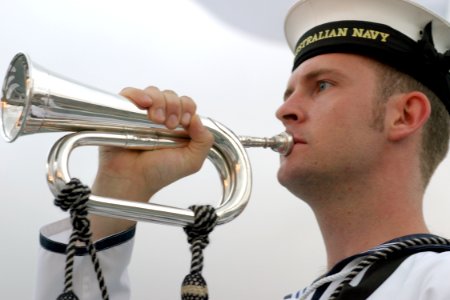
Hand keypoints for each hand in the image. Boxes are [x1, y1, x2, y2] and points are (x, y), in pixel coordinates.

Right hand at [89, 86, 213, 238]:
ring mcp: (141, 115)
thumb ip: (204, 141)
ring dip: (159, 102)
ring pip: (154, 92)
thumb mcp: (192, 161)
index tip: (183, 123)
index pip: (186, 104)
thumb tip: (198, 118)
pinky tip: (144, 104)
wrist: (133, 180)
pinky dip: (138, 95)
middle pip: (171, 96)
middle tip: (169, 125)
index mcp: (177, 126)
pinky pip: (130, 94)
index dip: (187, 108)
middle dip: (174, 106)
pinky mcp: (122, 113)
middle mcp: (160, 118)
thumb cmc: (159, 173)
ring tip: (156, 120)